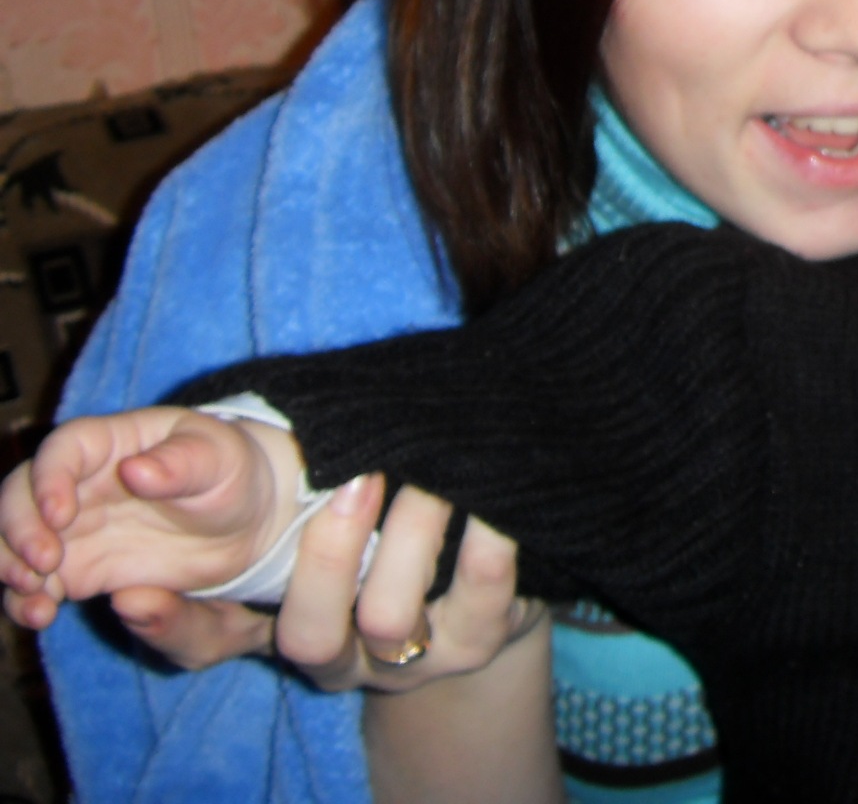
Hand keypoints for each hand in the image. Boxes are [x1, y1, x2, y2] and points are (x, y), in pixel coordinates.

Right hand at [0, 410, 292, 625]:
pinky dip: (25, 599)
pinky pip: (34, 583)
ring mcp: (70, 528)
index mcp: (111, 441)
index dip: (49, 479)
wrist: (240, 520)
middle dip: (19, 529)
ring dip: (10, 567)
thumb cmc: (226, 473)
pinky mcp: (74, 568)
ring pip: (13, 541)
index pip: (63, 449)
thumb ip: (180, 464)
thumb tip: (136, 470)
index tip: (61, 515)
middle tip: (46, 562)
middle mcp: (77, 483)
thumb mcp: (218, 461)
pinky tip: (43, 615)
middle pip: (19, 496)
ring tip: (39, 599)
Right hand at [104, 477, 539, 692]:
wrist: (486, 593)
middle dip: (328, 553)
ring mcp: (412, 655)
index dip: (173, 625)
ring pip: (389, 619)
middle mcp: (342, 654)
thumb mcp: (327, 509)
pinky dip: (487, 541)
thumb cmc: (389, 530)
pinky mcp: (481, 637)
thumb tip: (217, 427)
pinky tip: (493, 497)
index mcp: (285, 622)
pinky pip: (485, 597)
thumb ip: (287, 480)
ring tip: (431, 475)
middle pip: (308, 636)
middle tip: (355, 478)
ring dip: (410, 536)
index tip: (140, 590)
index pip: (209, 644)